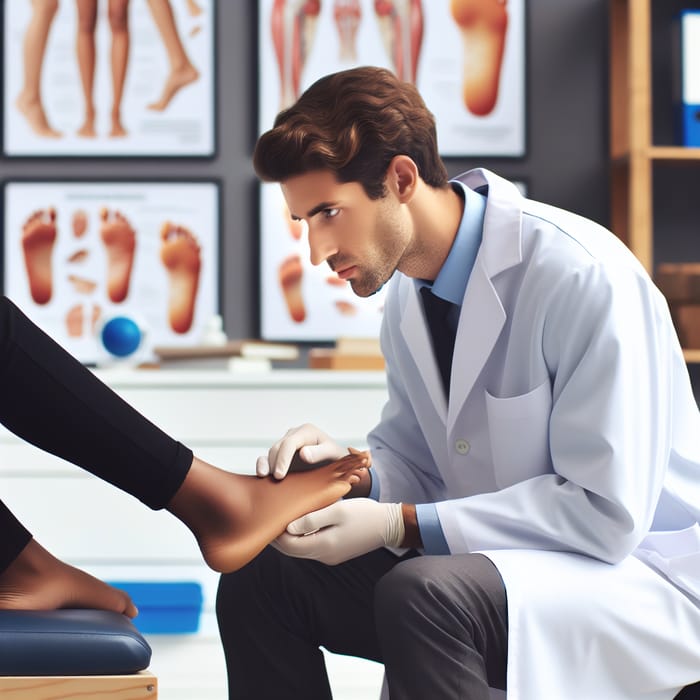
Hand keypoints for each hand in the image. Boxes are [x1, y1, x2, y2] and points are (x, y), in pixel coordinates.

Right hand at [256, 423, 345, 478]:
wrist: (336, 465)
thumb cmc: (337, 458)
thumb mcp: (333, 454)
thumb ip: (320, 452)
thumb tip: (303, 453)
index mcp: (306, 431)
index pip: (289, 443)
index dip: (283, 459)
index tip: (280, 475)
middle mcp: (294, 435)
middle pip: (278, 447)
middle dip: (275, 463)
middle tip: (276, 480)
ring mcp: (286, 445)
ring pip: (271, 453)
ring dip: (267, 465)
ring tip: (265, 478)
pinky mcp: (281, 455)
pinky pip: (268, 458)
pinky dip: (263, 465)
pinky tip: (262, 475)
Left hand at [273, 498, 404, 564]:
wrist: (388, 525)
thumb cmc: (364, 514)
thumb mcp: (337, 511)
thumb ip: (311, 519)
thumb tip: (287, 527)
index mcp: (323, 546)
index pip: (289, 545)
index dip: (275, 533)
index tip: (268, 515)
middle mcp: (324, 556)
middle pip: (292, 550)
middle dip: (278, 537)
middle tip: (268, 518)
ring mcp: (330, 556)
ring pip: (301, 549)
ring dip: (290, 537)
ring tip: (281, 518)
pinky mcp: (335, 552)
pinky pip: (311, 546)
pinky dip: (301, 537)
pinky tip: (299, 523)